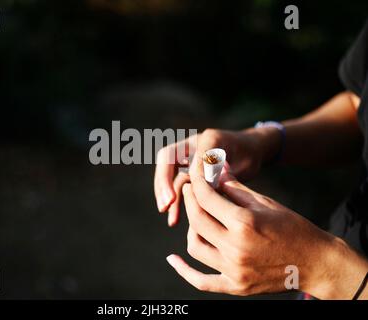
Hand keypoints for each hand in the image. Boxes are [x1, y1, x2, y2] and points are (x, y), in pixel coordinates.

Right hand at [154, 128, 275, 225]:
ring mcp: (187, 156)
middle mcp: (193, 144)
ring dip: (168, 196)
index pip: (187, 153)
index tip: (186, 196)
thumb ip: (224, 171)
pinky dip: (176, 201)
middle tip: (166, 205)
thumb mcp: (244, 163)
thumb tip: (205, 181)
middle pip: (167, 160)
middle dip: (164, 184)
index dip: (186, 174)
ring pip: (169, 175)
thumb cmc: (250, 156)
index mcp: (209, 139)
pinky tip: (175, 219)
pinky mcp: (187, 169)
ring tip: (172, 220)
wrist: (251, 151)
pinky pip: (177, 184)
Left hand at [166, 157, 367, 298]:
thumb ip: (235, 188)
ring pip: (195, 246)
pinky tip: (173, 259)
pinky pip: (201, 281)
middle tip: (190, 191)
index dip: (197, 184)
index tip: (193, 176)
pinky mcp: (235, 286)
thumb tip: (213, 170)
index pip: (207, 199)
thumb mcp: (265, 203)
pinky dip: (184, 270)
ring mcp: (234, 270)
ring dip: (191, 229)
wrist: (315, 262)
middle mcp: (236, 247)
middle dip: (190, 200)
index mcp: (245, 223)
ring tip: (198, 218)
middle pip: (197, 220)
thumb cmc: (293, 227)